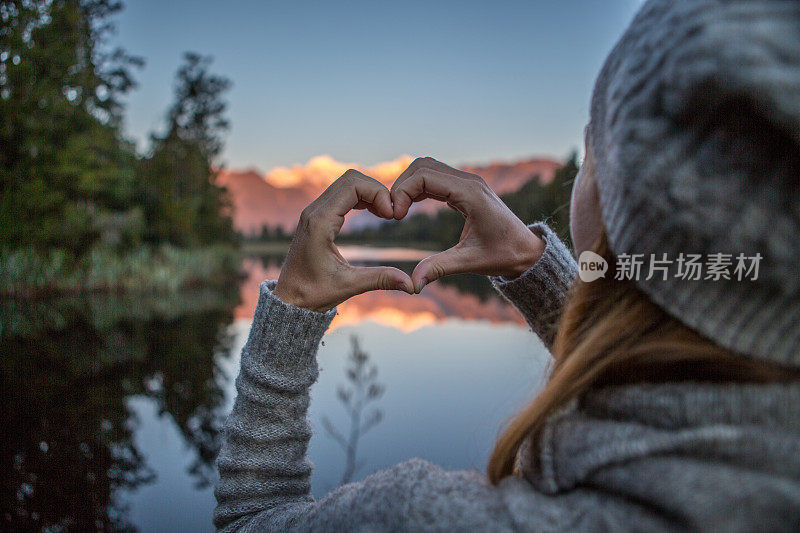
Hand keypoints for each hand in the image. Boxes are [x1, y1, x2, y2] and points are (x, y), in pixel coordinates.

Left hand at [274, 170, 413, 311]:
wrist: (289, 300)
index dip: (378, 193)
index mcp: (320, 222)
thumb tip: (412, 285)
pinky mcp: (316, 217)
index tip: (392, 215)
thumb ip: (380, 279)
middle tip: (392, 213)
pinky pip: (341, 195)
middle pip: (350, 179)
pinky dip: (360, 198)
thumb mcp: (349, 286)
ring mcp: (313, 212)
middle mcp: (314, 211)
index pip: (352, 185)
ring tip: (386, 213)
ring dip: (369, 193)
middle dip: (376, 190)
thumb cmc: (313, 294)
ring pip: (346, 184)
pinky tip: (375, 213)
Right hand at [391, 157, 544, 292]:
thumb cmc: (504, 255)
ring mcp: (467, 183)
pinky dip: (418, 188)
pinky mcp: (465, 189)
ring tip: (398, 211)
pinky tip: (409, 208)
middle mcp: (469, 182)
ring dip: (409, 185)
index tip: (395, 217)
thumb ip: (439, 268)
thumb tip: (412, 284)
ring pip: (428, 168)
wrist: (527, 251)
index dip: (403, 192)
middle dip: (402, 185)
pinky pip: (436, 178)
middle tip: (392, 213)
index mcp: (470, 193)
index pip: (425, 176)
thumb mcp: (470, 262)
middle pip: (423, 166)